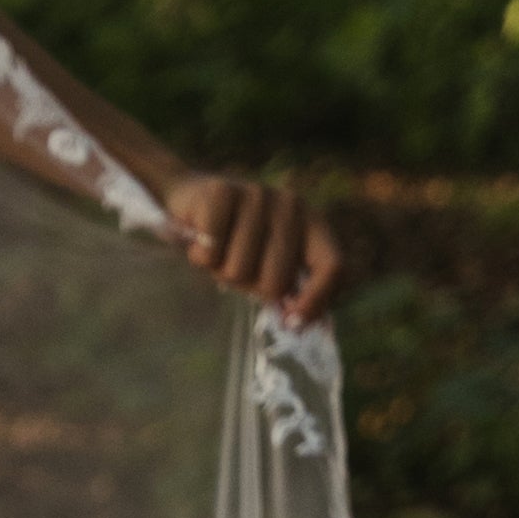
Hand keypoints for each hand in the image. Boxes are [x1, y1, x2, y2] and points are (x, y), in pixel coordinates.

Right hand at [164, 171, 344, 323]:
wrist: (185, 197)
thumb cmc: (232, 240)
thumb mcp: (267, 262)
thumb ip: (289, 287)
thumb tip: (296, 324)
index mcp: (311, 223)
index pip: (333, 266)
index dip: (315, 300)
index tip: (291, 323)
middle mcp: (290, 205)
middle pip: (276, 282)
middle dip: (248, 286)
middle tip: (236, 265)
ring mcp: (257, 195)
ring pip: (238, 271)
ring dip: (219, 270)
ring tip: (216, 248)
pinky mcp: (221, 193)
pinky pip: (211, 254)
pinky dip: (199, 256)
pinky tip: (199, 238)